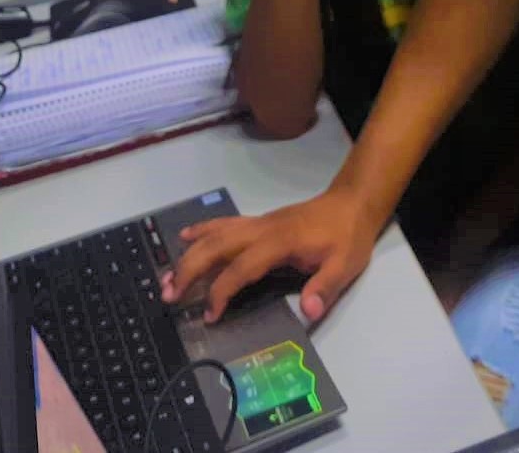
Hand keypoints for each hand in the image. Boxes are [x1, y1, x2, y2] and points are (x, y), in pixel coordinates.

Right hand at [160, 185, 384, 323]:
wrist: (352, 203)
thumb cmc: (348, 236)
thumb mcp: (345, 265)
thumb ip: (326, 288)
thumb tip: (309, 311)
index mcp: (280, 242)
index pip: (242, 268)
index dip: (222, 291)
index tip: (210, 315)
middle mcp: (262, 229)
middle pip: (217, 246)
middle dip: (190, 270)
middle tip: (168, 295)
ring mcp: (259, 223)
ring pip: (215, 235)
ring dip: (189, 254)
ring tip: (166, 277)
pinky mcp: (260, 222)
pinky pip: (224, 224)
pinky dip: (203, 230)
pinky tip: (185, 236)